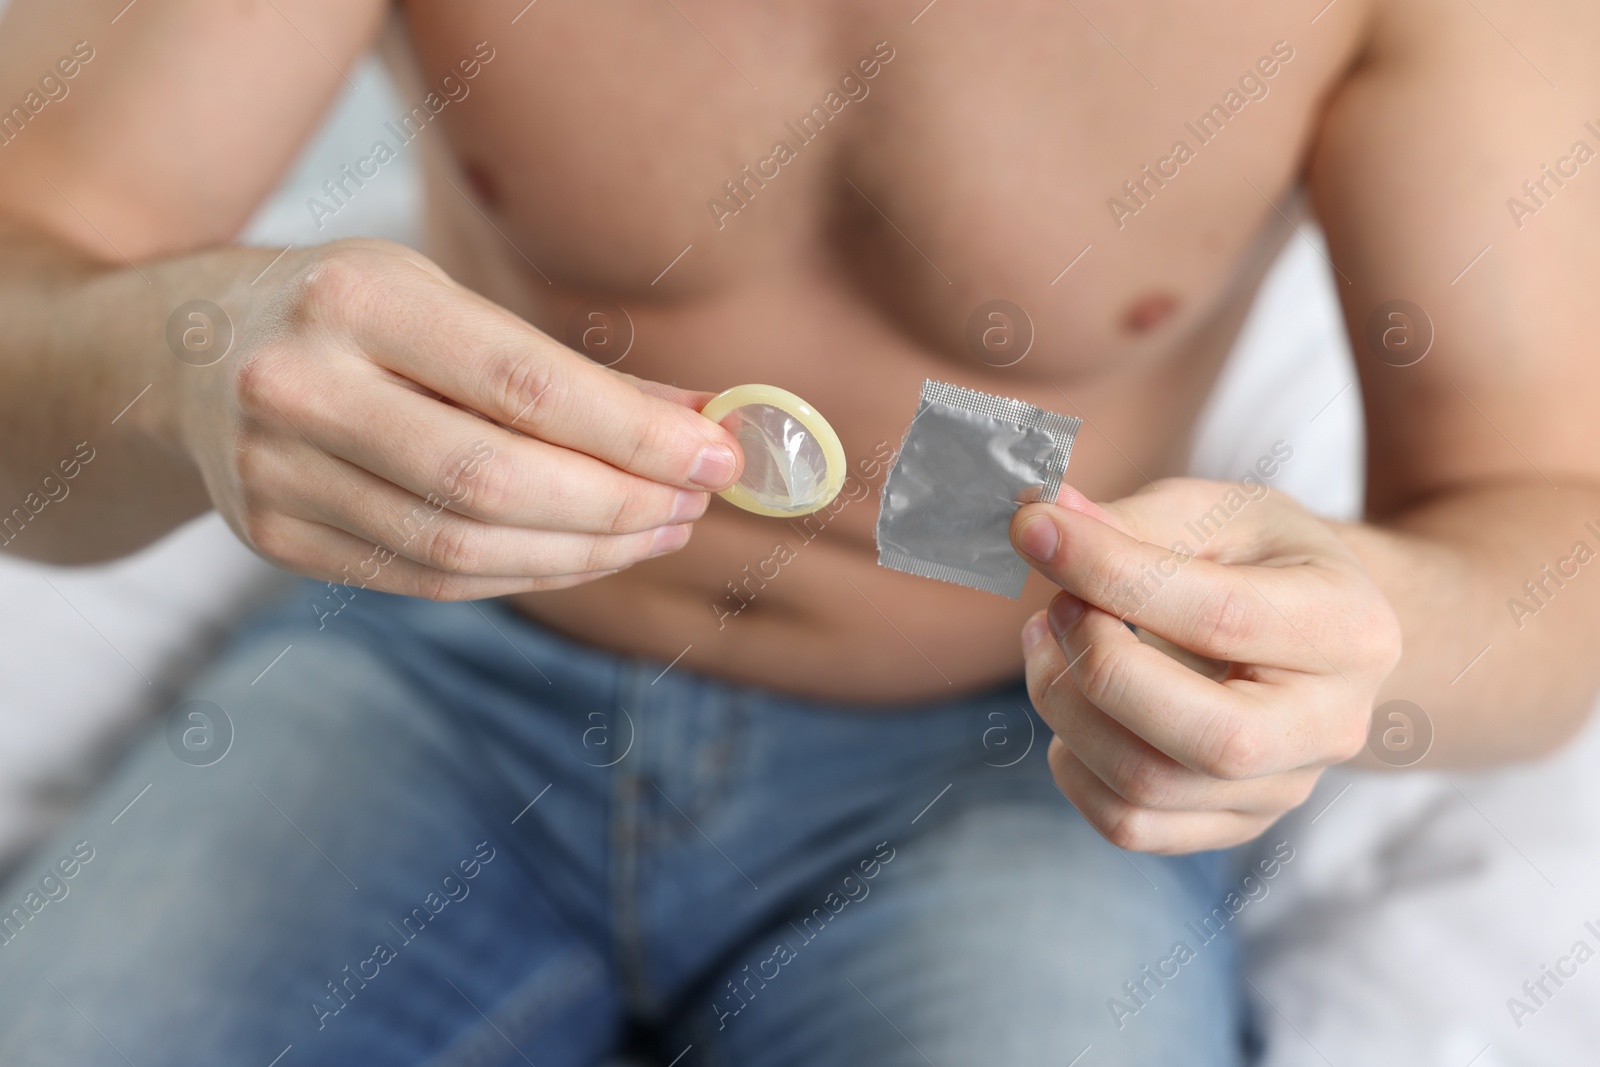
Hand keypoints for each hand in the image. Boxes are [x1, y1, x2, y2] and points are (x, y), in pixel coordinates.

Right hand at [175, 239, 741, 599]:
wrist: (183, 349)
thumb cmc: (350, 314)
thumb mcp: (446, 299)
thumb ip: (570, 369)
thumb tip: (705, 422)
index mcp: (355, 297)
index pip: (522, 384)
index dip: (634, 433)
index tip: (719, 453)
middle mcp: (300, 385)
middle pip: (494, 481)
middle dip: (618, 503)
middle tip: (695, 502)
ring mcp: (273, 473)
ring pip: (463, 548)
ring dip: (587, 551)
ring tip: (659, 527)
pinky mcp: (273, 539)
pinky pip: (428, 580)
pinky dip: (526, 572)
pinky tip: (588, 553)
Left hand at [1010, 478, 1401, 853]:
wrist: (1319, 628)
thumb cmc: (1263, 559)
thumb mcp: (1219, 512)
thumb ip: (1134, 521)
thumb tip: (1041, 521)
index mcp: (1346, 626)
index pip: (1218, 617)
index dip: (1110, 574)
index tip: (1036, 533)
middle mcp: (1330, 725)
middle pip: (1203, 737)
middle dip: (1097, 665)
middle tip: (1058, 606)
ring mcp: (1284, 787)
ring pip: (1149, 786)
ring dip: (1064, 709)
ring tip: (1046, 640)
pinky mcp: (1233, 822)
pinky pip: (1129, 824)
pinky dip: (1071, 764)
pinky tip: (1070, 702)